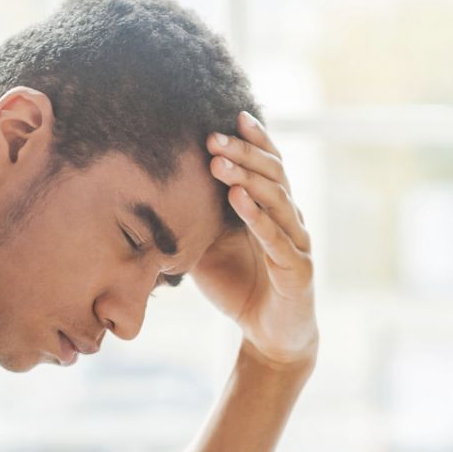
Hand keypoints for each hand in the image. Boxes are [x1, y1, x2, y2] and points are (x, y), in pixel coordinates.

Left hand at [192, 110, 317, 368]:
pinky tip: (238, 200)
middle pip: (273, 175)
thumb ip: (195, 219)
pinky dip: (258, 218)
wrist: (268, 337)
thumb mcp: (208, 247)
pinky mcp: (297, 271)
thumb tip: (155, 193)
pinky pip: (277, 240)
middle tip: (213, 137)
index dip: (256, 140)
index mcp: (273, 209)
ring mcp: (296, 244)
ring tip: (220, 163)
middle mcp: (290, 219)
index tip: (233, 114)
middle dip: (243, 154)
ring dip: (247, 179)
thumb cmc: (239, 287)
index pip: (269, 166)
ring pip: (277, 201)